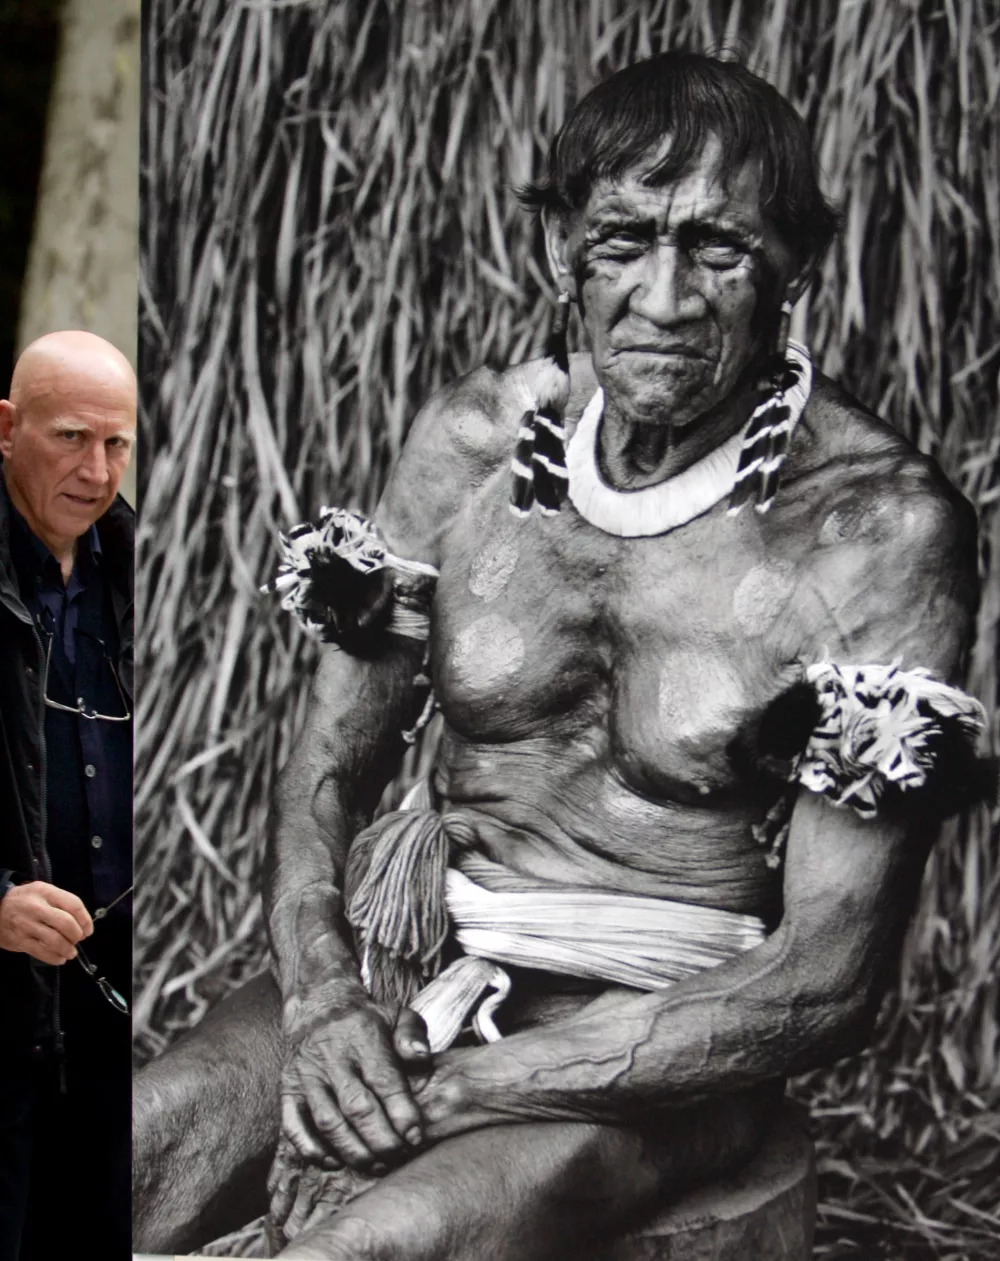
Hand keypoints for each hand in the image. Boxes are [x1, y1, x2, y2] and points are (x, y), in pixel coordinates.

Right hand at [0, 881, 92, 963]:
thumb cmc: (26, 900)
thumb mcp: (43, 892)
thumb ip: (62, 903)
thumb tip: (83, 924)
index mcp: (45, 892)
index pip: (73, 904)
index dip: (85, 919)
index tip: (88, 930)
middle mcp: (36, 907)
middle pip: (65, 923)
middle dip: (76, 935)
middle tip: (78, 939)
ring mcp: (26, 925)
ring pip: (54, 940)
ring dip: (67, 949)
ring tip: (71, 952)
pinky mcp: (19, 940)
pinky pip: (41, 952)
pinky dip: (54, 958)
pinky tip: (60, 958)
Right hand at [280, 997, 431, 1173]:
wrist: (318, 1007)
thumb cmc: (367, 1021)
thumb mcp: (397, 1015)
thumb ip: (412, 1035)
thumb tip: (421, 1057)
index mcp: (362, 1038)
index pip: (383, 1080)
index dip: (401, 1112)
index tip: (416, 1136)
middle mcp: (331, 1057)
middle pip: (356, 1107)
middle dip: (380, 1140)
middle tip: (398, 1157)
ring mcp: (306, 1075)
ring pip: (328, 1122)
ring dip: (353, 1151)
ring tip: (376, 1165)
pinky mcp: (287, 1090)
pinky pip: (293, 1126)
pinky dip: (311, 1149)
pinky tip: (334, 1162)